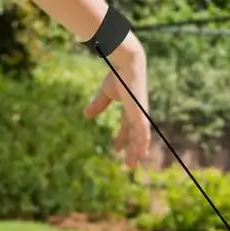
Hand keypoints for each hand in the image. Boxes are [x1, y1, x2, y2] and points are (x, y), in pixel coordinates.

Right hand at [83, 37, 150, 167]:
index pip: (127, 128)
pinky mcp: (141, 114)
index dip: (121, 139)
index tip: (115, 149)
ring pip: (140, 138)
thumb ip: (98, 104)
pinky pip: (143, 133)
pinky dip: (143, 144)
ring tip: (131, 165)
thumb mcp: (105, 93)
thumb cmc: (118, 75)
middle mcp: (138, 114)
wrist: (127, 65)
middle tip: (127, 165)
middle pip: (135, 137)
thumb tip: (86, 114)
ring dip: (136, 152)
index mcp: (131, 109)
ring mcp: (141, 115)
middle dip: (131, 150)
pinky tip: (142, 154)